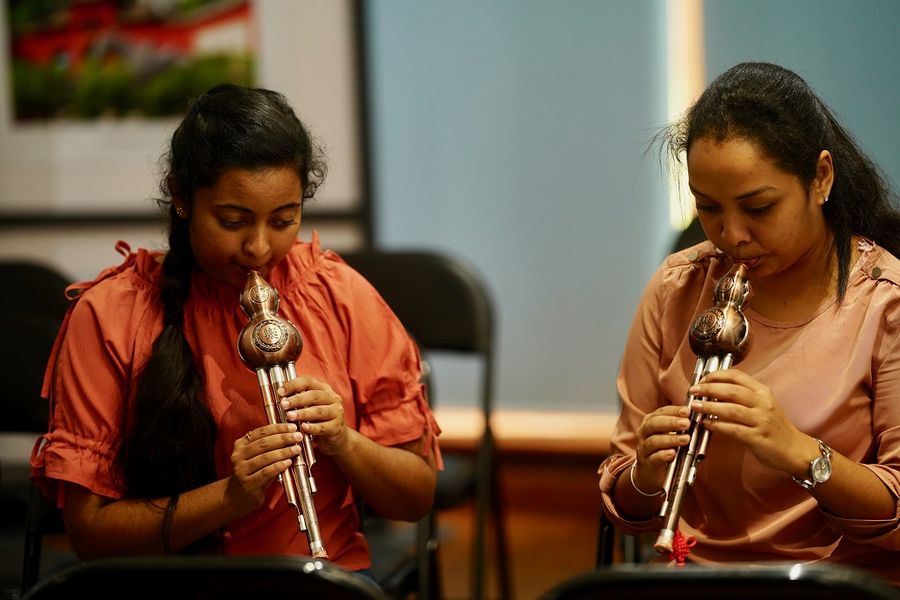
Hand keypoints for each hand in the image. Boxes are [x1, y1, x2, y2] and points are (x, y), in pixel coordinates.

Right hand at [226, 423, 302, 513]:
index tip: (292, 427)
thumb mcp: (257, 456)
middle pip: (263, 443)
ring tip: (296, 449)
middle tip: (297, 437)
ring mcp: (241, 470)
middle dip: (283, 438)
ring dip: (283, 452)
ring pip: (265, 457)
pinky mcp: (248, 483)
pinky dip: (278, 466)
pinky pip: (265, 472)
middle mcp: (238, 456)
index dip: (278, 428)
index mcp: (240, 445)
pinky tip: (288, 463)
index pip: (260, 432)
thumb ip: (269, 445)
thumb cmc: (253, 473)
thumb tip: (291, 434)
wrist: (237, 497)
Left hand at [279, 375, 348, 455]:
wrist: (335, 435)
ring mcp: (336, 412)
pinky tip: (303, 428)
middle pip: (314, 395)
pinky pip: (323, 427)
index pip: (309, 381)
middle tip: (284, 405)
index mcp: (324, 389)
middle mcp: (332, 398)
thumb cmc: (318, 418)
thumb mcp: (310, 405)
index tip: (280, 392)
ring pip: (318, 411)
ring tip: (290, 416)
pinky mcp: (336, 427)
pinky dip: (312, 428)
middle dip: (297, 400)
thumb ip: (299, 399)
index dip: (293, 385)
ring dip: (303, 413)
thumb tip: (280, 395)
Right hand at [633, 404, 692, 491]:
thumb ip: (679, 427)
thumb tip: (698, 418)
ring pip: (653, 441)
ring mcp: (643, 448)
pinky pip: (653, 458)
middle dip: (671, 423)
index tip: (687, 411)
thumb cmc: (663, 449)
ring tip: (685, 439)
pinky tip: (672, 454)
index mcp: (650, 422)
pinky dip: (663, 455)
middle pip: (654, 424)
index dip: (673, 411)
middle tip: (686, 423)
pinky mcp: (646, 463)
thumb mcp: (670, 435)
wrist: (650, 473)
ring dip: (670, 439)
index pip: (660, 412)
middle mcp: (644, 433)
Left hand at [688, 368, 805, 472]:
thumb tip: (713, 390)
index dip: (717, 375)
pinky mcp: (758, 437)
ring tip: (695, 406)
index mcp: (763, 392)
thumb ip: (742, 397)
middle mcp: (763, 403)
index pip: (737, 376)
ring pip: (731, 409)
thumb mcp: (762, 405)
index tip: (702, 379)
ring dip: (710, 406)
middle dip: (709, 388)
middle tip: (693, 391)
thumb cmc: (774, 426)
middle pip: (732, 390)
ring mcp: (762, 420)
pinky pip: (734, 429)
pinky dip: (717, 425)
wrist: (795, 449)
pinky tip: (706, 424)